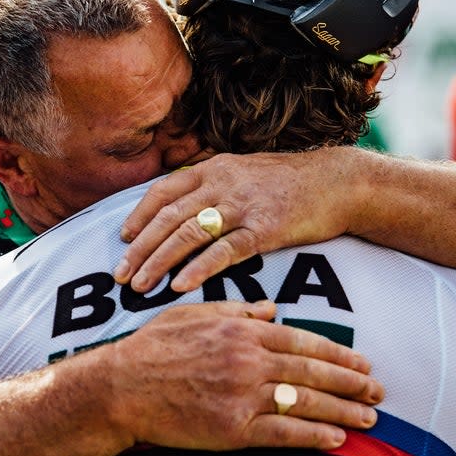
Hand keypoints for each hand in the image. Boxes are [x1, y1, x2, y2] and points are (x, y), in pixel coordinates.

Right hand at [107, 300, 382, 450]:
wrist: (122, 386)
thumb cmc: (154, 347)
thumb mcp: (193, 313)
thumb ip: (237, 310)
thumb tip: (272, 309)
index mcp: (241, 331)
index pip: (302, 340)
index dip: (337, 353)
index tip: (361, 362)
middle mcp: (248, 360)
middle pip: (312, 371)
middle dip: (350, 382)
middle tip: (377, 390)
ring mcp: (242, 395)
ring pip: (305, 402)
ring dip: (342, 411)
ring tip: (369, 418)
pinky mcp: (232, 429)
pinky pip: (282, 433)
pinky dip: (312, 436)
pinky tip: (336, 439)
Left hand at [114, 149, 363, 292]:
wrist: (335, 182)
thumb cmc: (287, 182)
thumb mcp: (242, 172)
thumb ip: (211, 185)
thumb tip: (181, 207)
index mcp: (211, 168)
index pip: (162, 191)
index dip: (139, 217)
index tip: (124, 240)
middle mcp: (221, 183)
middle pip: (168, 217)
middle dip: (140, 248)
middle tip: (119, 274)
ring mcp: (242, 205)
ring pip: (188, 235)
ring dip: (159, 262)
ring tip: (139, 287)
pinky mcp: (264, 229)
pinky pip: (224, 252)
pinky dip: (199, 270)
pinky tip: (180, 286)